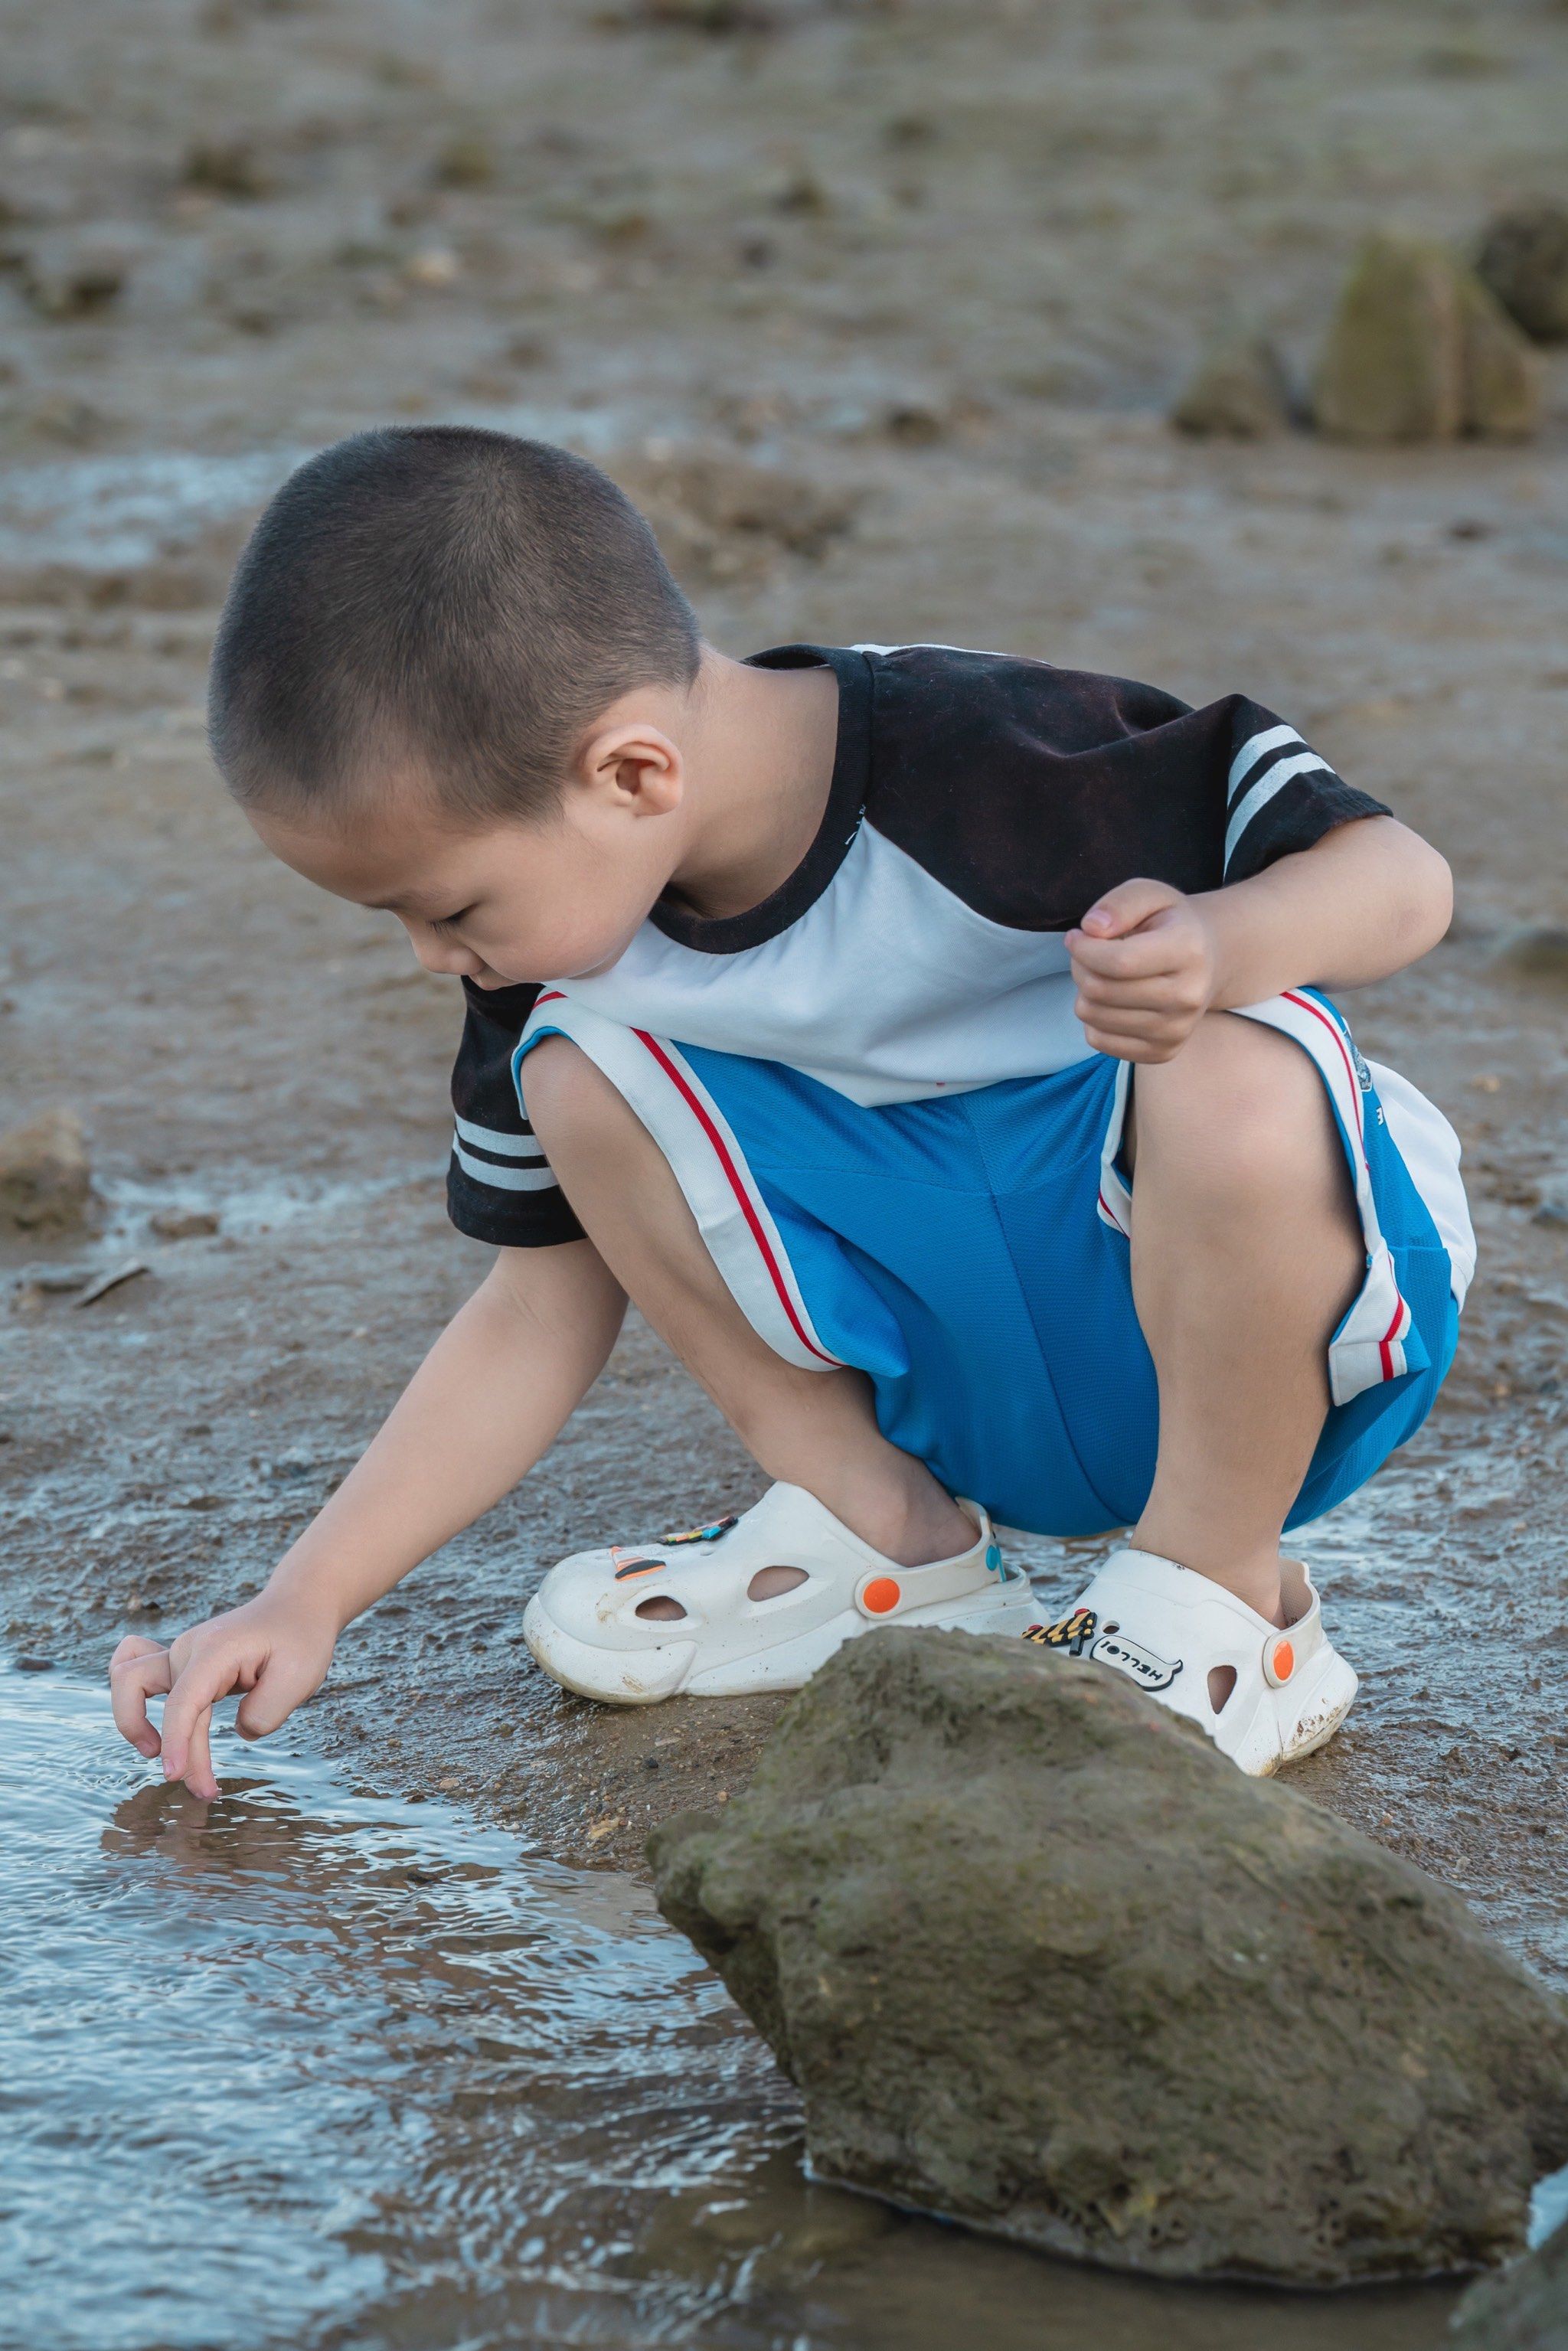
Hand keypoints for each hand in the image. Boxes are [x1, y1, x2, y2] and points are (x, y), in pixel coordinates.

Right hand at [109, 1593, 337, 1799]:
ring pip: (138, 1690)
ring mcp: (180, 1653)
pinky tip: (152, 1729)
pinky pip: (135, 1674)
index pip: (182, 1702)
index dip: (175, 1741)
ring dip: (146, 1729)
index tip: (175, 1775)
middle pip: (164, 1705)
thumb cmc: (301, 1639)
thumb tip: (238, 1731)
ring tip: (172, 1765)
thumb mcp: (300, 1678)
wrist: (297, 1607)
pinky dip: (136, 1705)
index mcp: (216, 1651)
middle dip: (174, 1751)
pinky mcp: (182, 1663)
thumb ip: (265, 1713)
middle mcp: (189, 1649)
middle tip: (204, 1790)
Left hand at [1066, 878, 1219, 1063]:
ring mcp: (1177, 1030)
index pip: (1119, 961)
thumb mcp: (1150, 895)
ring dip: (1084, 991)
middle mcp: (1187, 996)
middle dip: (1080, 966)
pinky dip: (1094, 1018)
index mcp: (1188, 951)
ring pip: (1094, 1016)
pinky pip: (1099, 1040)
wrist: (1209, 960)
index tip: (1076, 936)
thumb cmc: (1170, 924)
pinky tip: (1111, 999)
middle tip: (1087, 953)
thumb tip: (1091, 928)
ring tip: (1102, 974)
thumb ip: (1120, 903)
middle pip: (1101, 990)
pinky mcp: (1163, 1052)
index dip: (1084, 949)